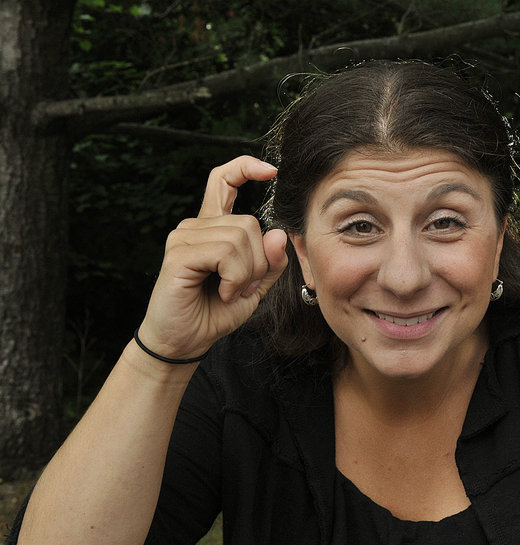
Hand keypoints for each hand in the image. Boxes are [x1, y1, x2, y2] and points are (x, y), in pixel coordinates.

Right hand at [137, 156, 287, 361]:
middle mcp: (196, 226)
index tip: (271, 171)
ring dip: (246, 273)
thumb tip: (279, 234)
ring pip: (240, 238)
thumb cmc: (214, 313)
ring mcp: (184, 237)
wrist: (185, 341)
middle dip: (259, 261)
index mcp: (213, 228)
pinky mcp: (179, 254)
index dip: (246, 168)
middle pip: (250, 223)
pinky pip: (225, 253)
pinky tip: (221, 292)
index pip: (224, 181)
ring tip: (229, 291)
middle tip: (242, 287)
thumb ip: (270, 262)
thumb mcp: (254, 286)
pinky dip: (234, 278)